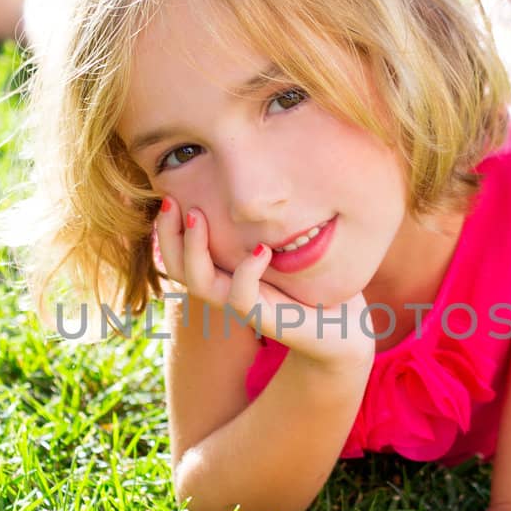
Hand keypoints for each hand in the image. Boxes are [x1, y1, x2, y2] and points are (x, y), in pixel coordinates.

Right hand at [155, 196, 375, 372]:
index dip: (167, 228)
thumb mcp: (287, 244)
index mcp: (225, 273)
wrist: (343, 329)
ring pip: (199, 283)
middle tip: (170, 201)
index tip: (168, 193)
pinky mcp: (265, 319)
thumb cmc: (314, 283)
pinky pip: (241, 297)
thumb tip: (260, 181)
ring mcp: (243, 306)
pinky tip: (261, 249)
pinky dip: (247, 271)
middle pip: (178, 268)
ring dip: (193, 247)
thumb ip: (267, 221)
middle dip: (167, 234)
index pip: (180, 254)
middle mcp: (226, 290)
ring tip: (197, 215)